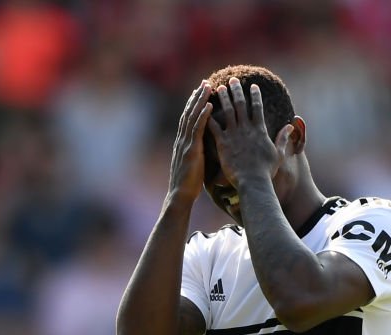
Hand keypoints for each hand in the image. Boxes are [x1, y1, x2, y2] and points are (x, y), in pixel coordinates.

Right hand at [167, 82, 212, 203]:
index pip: (189, 118)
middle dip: (197, 97)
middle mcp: (182, 139)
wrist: (181, 195)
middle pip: (189, 112)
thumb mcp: (194, 163)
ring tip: (209, 86)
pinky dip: (203, 115)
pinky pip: (197, 129)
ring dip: (200, 100)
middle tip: (206, 82)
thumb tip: (206, 146)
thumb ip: (198, 151)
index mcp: (184, 142)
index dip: (194, 104)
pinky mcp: (191, 149)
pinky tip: (210, 105)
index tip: (202, 92)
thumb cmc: (190, 183)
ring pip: (192, 116)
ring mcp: (185, 143)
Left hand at [207, 77, 292, 187]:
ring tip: (219, 87)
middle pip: (241, 104)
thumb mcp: (278, 154)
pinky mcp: (222, 143)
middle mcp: (246, 129)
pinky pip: (214, 126)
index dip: (255, 95)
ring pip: (227, 111)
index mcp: (260, 130)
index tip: (252, 86)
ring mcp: (234, 135)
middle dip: (237, 90)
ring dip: (223, 98)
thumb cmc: (266, 171)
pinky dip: (209, 116)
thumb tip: (290, 126)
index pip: (257, 108)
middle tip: (232, 80)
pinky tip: (204, 108)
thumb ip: (283, 138)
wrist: (253, 182)